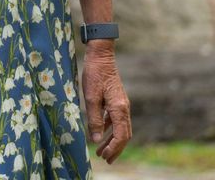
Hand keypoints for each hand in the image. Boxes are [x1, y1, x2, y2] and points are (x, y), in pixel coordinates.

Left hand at [81, 41, 130, 163]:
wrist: (101, 56)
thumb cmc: (95, 74)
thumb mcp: (90, 97)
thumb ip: (93, 119)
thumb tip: (95, 139)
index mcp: (119, 108)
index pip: (121, 135)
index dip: (114, 148)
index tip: (106, 157)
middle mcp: (124, 108)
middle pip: (124, 134)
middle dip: (115, 148)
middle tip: (105, 159)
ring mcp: (121, 104)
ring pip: (120, 128)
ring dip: (112, 140)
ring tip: (101, 150)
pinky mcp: (116, 100)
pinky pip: (115, 119)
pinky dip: (109, 129)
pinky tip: (100, 132)